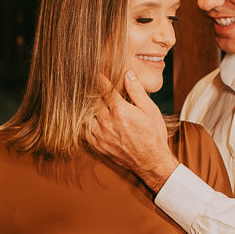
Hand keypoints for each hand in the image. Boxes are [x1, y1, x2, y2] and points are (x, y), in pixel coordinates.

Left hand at [91, 71, 179, 192]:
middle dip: (89, 90)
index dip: (98, 78)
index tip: (95, 71)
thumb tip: (128, 73)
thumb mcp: (150, 110)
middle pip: (91, 100)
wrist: (152, 162)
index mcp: (120, 110)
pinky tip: (83, 116)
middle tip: (84, 82)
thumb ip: (136, 91)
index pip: (104, 88)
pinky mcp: (98, 145)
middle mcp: (107, 122)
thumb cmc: (153, 135)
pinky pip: (82, 131)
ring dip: (83, 106)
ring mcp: (100, 135)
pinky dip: (81, 122)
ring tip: (82, 98)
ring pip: (84, 115)